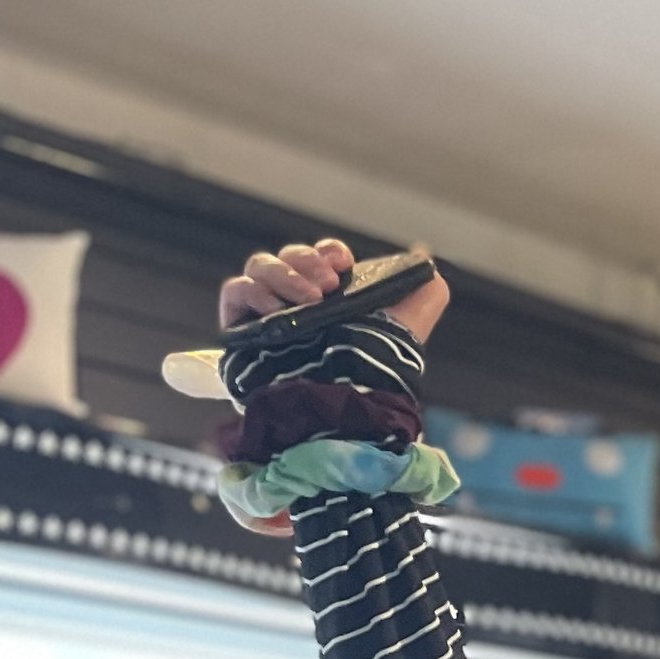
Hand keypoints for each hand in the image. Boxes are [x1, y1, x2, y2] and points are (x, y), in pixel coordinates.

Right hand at [219, 237, 448, 347]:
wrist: (348, 407)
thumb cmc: (376, 369)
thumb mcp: (410, 325)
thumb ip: (423, 290)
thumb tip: (423, 258)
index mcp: (331, 299)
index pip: (319, 258)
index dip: (328, 252)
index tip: (343, 261)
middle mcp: (297, 304)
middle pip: (286, 257)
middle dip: (306, 260)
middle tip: (328, 284)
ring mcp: (267, 316)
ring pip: (259, 267)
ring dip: (283, 274)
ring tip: (310, 300)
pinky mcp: (242, 331)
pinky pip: (235, 292)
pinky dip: (253, 291)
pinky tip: (277, 308)